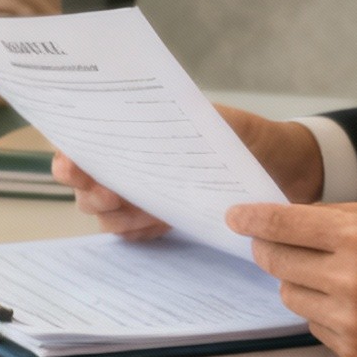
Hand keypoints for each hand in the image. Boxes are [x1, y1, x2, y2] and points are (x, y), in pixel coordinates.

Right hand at [53, 103, 326, 240]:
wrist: (286, 170)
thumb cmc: (251, 138)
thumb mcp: (226, 123)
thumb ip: (195, 121)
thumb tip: (160, 122)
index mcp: (136, 135)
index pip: (85, 145)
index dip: (70, 158)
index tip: (75, 167)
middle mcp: (132, 166)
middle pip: (87, 187)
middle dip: (91, 193)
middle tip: (112, 195)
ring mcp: (144, 196)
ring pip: (107, 215)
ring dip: (118, 217)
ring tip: (147, 215)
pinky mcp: (162, 222)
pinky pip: (134, 235)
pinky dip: (139, 234)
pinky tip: (158, 228)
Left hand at [226, 199, 356, 356]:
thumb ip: (342, 217)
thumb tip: (292, 219)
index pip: (281, 224)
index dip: (251, 219)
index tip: (235, 216)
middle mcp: (350, 278)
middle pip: (275, 261)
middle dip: (270, 249)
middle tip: (275, 244)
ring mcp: (351, 320)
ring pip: (290, 295)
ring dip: (300, 282)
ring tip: (334, 275)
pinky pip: (314, 326)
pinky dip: (323, 312)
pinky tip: (354, 304)